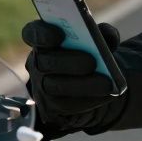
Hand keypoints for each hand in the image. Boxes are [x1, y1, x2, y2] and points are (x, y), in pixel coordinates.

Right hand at [22, 19, 123, 137]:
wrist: (93, 79)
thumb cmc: (91, 51)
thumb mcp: (99, 38)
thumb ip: (104, 33)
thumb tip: (109, 37)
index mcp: (43, 39)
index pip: (32, 33)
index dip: (43, 33)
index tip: (59, 33)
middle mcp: (37, 62)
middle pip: (46, 61)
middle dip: (70, 61)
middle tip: (93, 62)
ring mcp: (41, 87)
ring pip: (57, 86)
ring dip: (84, 84)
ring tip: (108, 83)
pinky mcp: (51, 107)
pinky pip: (66, 106)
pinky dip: (89, 99)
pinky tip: (107, 94)